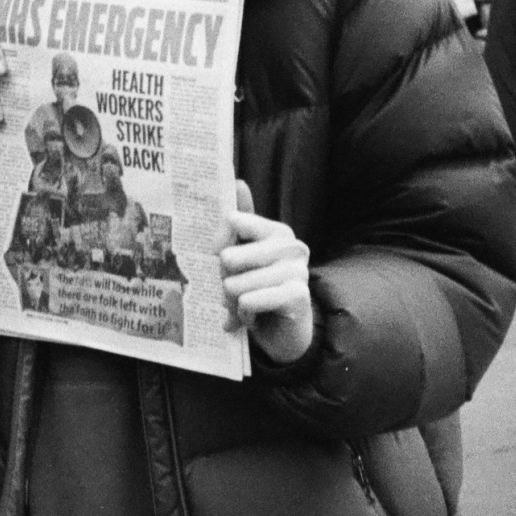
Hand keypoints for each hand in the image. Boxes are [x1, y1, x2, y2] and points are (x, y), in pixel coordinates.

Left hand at [220, 179, 313, 363]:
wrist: (286, 333)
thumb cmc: (260, 290)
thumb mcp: (246, 257)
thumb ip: (242, 222)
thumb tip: (237, 182)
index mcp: (277, 231)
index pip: (232, 222)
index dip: (217, 244)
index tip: (221, 260)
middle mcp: (292, 246)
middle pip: (228, 257)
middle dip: (223, 280)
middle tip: (234, 291)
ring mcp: (297, 270)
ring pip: (235, 284)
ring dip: (233, 302)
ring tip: (246, 306)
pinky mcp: (297, 296)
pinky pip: (248, 300)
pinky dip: (244, 314)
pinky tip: (254, 317)